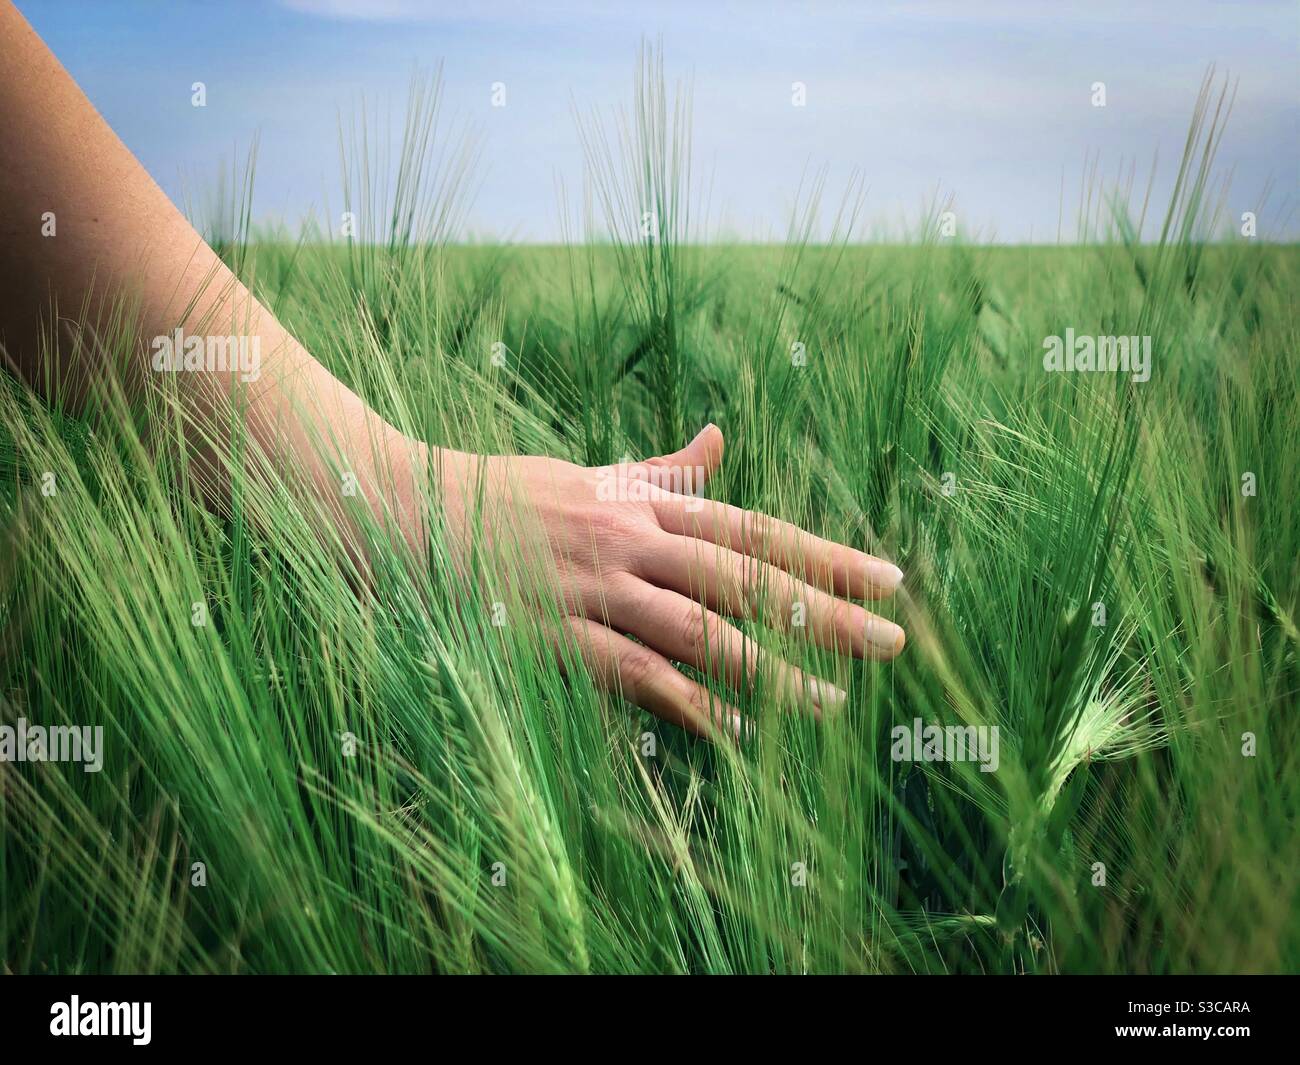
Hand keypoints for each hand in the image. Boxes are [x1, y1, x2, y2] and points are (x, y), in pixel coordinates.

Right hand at [430, 424, 904, 738]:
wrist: (400, 513)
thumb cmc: (500, 497)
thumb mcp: (586, 474)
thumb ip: (661, 471)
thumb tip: (721, 439)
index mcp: (640, 503)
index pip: (753, 529)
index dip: (826, 555)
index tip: (890, 579)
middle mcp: (628, 542)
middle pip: (744, 579)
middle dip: (822, 611)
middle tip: (893, 641)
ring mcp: (592, 592)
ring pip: (699, 633)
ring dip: (770, 670)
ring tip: (833, 703)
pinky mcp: (554, 640)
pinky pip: (633, 677)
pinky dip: (688, 704)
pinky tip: (736, 731)